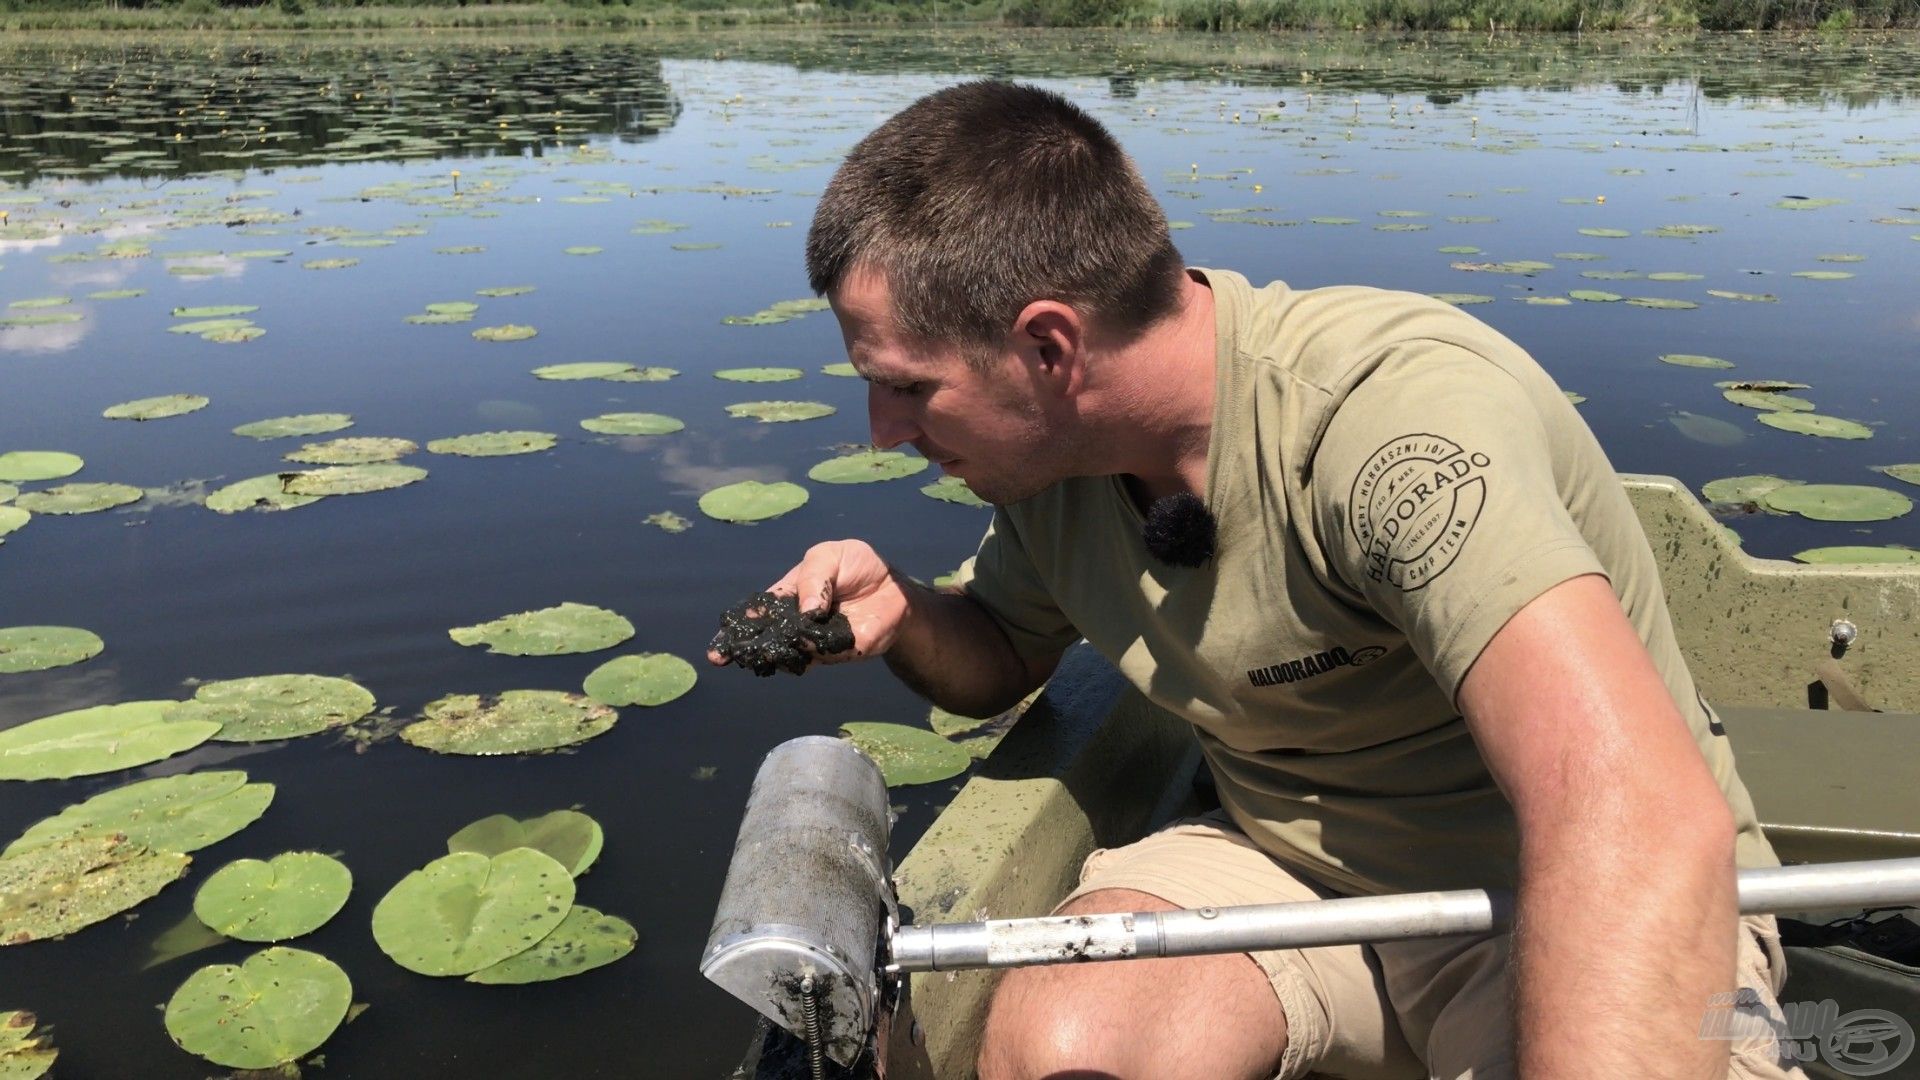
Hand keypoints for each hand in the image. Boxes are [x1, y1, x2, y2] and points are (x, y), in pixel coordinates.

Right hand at [705, 540, 911, 667]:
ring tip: (773, 643)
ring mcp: (816, 641)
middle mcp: (796, 625)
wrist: (891, 585)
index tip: (718, 645)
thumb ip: (814, 578)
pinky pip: (824, 655)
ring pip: (791, 652)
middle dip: (745, 650)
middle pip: (766, 642)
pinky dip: (815, 650)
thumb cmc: (853, 566)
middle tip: (724, 657)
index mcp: (786, 599)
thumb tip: (807, 610)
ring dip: (780, 650)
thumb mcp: (827, 556)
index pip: (756, 616)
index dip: (735, 629)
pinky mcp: (841, 650)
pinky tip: (807, 642)